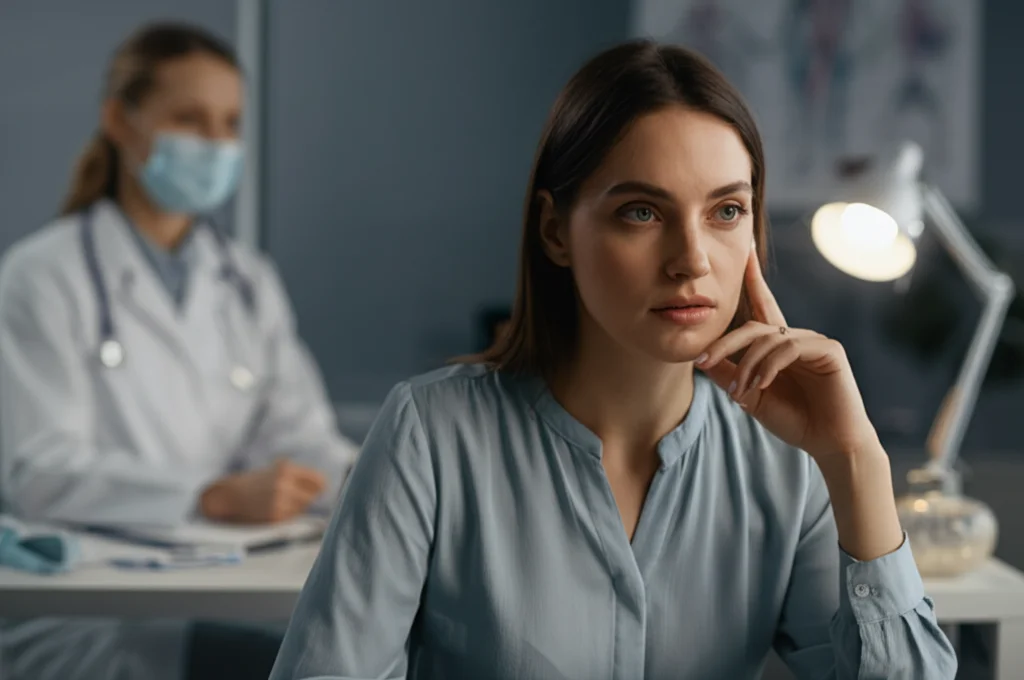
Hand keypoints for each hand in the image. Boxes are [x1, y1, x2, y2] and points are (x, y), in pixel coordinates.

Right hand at [200, 459, 325, 523]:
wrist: (230, 496)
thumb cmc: (257, 481)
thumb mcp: (278, 469)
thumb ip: (300, 476)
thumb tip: (326, 486)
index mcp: (287, 469)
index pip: (319, 481)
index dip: (319, 487)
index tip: (317, 490)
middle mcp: (284, 484)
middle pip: (313, 496)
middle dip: (306, 498)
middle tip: (293, 496)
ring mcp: (279, 501)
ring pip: (303, 508)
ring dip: (296, 507)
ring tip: (280, 502)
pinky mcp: (275, 517)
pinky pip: (292, 517)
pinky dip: (286, 515)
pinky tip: (273, 509)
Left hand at [696, 246, 877, 462]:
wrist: (830, 444)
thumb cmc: (795, 420)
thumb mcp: (751, 395)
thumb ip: (729, 374)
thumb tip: (700, 356)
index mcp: (780, 345)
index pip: (762, 306)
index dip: (753, 278)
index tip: (744, 250)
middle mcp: (797, 338)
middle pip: (754, 326)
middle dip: (726, 343)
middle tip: (703, 360)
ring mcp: (815, 341)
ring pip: (768, 339)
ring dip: (746, 366)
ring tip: (740, 393)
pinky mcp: (829, 350)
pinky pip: (789, 348)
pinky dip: (768, 366)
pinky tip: (761, 385)